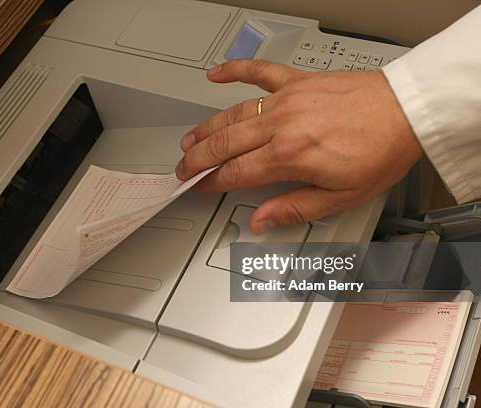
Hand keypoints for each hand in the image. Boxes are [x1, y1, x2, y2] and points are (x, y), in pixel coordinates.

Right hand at [175, 59, 422, 233]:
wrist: (407, 111)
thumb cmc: (381, 150)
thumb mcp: (341, 197)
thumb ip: (294, 208)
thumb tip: (261, 221)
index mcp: (289, 156)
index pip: (235, 173)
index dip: (211, 183)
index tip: (198, 188)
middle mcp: (282, 124)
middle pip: (225, 143)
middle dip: (197, 158)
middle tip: (182, 168)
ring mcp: (286, 99)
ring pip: (232, 113)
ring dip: (206, 127)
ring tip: (188, 139)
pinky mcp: (297, 81)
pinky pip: (259, 71)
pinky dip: (235, 70)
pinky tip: (216, 74)